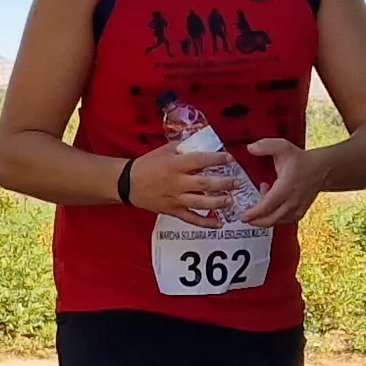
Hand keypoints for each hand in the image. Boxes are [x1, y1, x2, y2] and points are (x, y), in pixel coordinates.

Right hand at [125, 142, 248, 227]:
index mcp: (175, 165)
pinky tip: (220, 223)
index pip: (200, 161)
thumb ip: (184, 147)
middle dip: (224, 183)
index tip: (229, 158)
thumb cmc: (148, 164)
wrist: (129, 183)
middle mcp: (177, 183)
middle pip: (205, 185)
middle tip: (236, 182)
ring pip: (201, 204)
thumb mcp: (165, 150)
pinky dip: (206, 223)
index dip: (217, 159)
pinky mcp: (173, 211)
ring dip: (219, 203)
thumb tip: (203, 142)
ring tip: (230, 200)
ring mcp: (176, 199)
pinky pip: (192, 219)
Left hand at [235, 139, 328, 228]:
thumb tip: (250, 148)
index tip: (244, 216)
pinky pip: (283, 221)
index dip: (255, 212)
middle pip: (271, 218)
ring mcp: (297, 208)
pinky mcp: (299, 213)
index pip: (269, 204)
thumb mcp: (283, 147)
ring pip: (277, 221)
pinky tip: (271, 205)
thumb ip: (265, 146)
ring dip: (264, 216)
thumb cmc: (301, 161)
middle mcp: (293, 200)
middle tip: (244, 217)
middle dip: (255, 221)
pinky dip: (273, 217)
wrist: (321, 169)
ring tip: (262, 198)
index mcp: (287, 185)